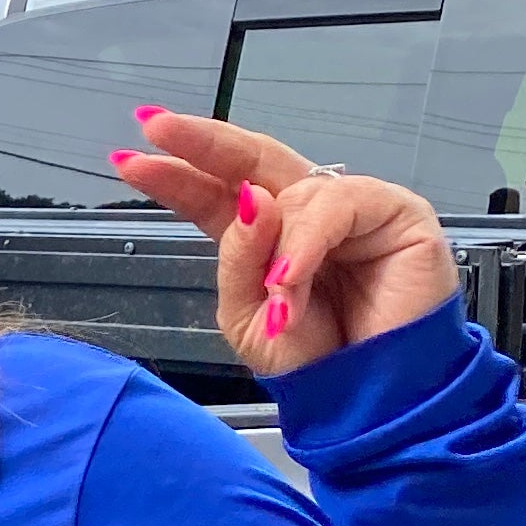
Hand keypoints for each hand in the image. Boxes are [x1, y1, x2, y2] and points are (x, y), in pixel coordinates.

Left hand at [107, 109, 460, 379]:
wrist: (373, 398)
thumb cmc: (319, 362)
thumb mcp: (249, 317)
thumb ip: (237, 259)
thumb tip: (249, 202)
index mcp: (264, 241)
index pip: (215, 194)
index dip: (177, 173)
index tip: (129, 158)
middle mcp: (305, 216)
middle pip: (251, 161)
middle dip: (203, 142)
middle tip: (158, 127)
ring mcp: (351, 210)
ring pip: (293, 192)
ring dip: (274, 243)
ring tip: (277, 292)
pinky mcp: (396, 212)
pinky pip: (340, 204)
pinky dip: (309, 241)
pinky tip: (294, 276)